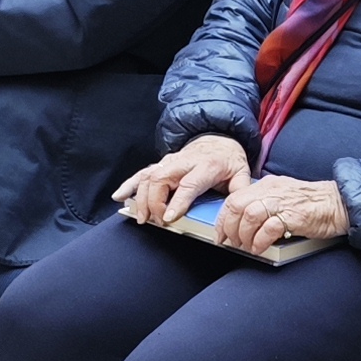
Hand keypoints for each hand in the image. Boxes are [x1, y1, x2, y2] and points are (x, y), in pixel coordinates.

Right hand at [114, 132, 254, 227]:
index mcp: (206, 165)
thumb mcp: (241, 174)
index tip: (169, 218)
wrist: (220, 138)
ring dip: (141, 198)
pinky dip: (129, 184)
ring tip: (140, 217)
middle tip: (157, 221)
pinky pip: (142, 173)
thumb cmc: (229, 160)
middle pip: (162, 179)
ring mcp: (170, 161)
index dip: (177, 201)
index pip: (188, 184)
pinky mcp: (161, 164)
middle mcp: (185, 162)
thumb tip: (233, 216)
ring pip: (149, 176)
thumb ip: (238, 192)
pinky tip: (119, 196)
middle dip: (155, 202)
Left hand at [214, 172, 349, 255]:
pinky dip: (260, 241)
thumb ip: (264, 204)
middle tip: (233, 243)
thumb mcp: (282, 197)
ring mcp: (282, 202)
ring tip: (248, 246)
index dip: (223, 219)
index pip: (234, 198)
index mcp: (266, 185)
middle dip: (230, 228)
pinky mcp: (294, 215)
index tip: (221, 234)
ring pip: (250, 215)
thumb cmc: (312, 204)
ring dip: (244, 235)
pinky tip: (261, 248)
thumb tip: (243, 223)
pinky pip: (269, 228)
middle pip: (237, 206)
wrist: (339, 203)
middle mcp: (271, 190)